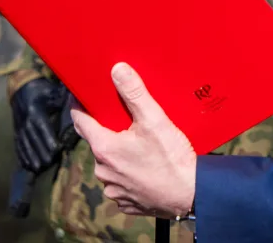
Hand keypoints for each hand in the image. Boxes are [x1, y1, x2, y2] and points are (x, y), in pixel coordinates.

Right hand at [10, 77, 65, 172]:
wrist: (21, 88)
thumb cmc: (41, 91)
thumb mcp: (52, 92)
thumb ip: (63, 99)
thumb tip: (77, 102)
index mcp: (36, 111)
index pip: (43, 128)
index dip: (49, 139)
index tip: (56, 150)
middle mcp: (26, 121)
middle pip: (34, 139)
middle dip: (41, 152)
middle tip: (48, 164)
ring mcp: (19, 126)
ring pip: (25, 144)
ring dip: (31, 157)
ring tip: (38, 168)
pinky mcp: (16, 131)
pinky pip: (18, 144)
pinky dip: (22, 155)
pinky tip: (26, 165)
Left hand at [71, 63, 195, 217]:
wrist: (192, 194)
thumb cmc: (172, 159)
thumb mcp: (154, 119)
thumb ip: (134, 93)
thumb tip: (117, 70)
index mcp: (105, 148)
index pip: (80, 122)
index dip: (80, 107)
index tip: (82, 98)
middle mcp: (103, 171)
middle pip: (97, 143)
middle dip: (107, 131)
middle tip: (124, 120)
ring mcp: (114, 189)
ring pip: (109, 164)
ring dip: (118, 154)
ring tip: (138, 145)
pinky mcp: (126, 202)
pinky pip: (121, 182)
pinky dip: (129, 173)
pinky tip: (145, 167)